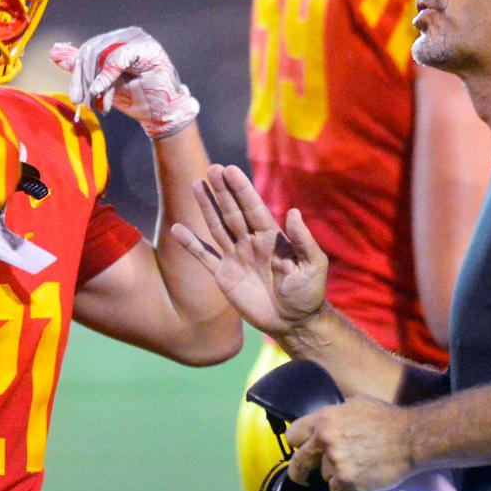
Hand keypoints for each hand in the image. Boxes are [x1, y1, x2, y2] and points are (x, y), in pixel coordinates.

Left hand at [50, 26, 199, 138]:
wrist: (161, 113)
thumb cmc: (136, 97)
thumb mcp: (102, 83)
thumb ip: (82, 68)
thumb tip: (54, 52)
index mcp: (117, 39)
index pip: (88, 49)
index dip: (77, 73)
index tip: (75, 97)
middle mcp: (128, 34)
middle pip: (92, 50)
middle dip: (84, 79)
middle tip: (84, 102)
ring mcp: (139, 38)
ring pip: (103, 54)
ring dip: (96, 82)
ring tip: (97, 103)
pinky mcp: (148, 48)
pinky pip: (118, 58)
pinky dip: (106, 76)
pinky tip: (100, 91)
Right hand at [169, 165, 327, 335]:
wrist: (294, 322)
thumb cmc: (308, 293)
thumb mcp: (313, 266)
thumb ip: (303, 241)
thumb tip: (293, 212)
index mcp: (272, 237)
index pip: (253, 208)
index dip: (241, 189)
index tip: (230, 170)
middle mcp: (251, 242)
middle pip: (233, 212)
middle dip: (223, 191)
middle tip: (212, 168)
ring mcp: (236, 257)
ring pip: (218, 227)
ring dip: (207, 206)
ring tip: (196, 184)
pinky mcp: (224, 276)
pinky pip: (204, 257)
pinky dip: (190, 244)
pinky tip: (177, 229)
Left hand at [286, 396, 415, 490]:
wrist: (410, 438)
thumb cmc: (385, 418)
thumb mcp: (355, 404)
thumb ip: (334, 415)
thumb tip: (322, 424)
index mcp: (324, 420)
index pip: (293, 435)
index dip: (296, 443)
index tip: (299, 449)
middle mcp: (325, 441)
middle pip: (299, 462)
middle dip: (300, 470)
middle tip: (303, 475)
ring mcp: (335, 463)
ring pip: (324, 475)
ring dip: (335, 474)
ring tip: (355, 465)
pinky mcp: (347, 482)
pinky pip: (336, 490)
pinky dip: (346, 487)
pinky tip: (359, 477)